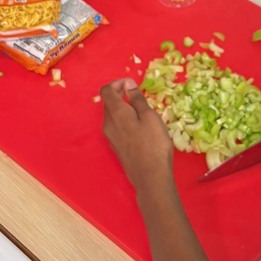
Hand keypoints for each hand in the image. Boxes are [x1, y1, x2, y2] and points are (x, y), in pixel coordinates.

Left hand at [100, 78, 173, 196]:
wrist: (150, 176)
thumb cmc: (153, 144)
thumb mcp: (149, 117)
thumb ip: (137, 99)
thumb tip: (128, 85)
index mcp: (116, 113)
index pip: (107, 91)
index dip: (118, 83)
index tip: (132, 84)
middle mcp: (108, 124)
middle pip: (109, 103)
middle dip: (121, 95)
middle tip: (139, 96)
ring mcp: (111, 137)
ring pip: (113, 116)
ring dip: (124, 108)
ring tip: (142, 112)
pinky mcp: (116, 147)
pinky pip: (116, 128)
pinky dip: (125, 121)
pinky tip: (140, 127)